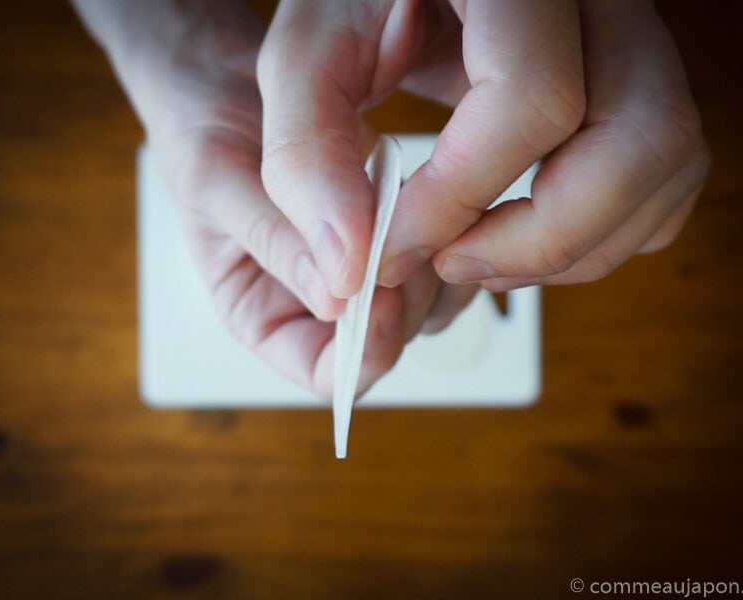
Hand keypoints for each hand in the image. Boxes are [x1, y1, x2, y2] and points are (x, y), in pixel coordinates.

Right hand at [72, 0, 444, 396]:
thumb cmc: (202, 130)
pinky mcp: (387, 229)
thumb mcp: (216, 179)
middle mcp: (314, 303)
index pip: (327, 374)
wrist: (226, 77)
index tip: (381, 297)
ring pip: (422, 308)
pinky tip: (426, 197)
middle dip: (406, 302)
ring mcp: (357, 267)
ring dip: (431, 270)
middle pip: (386, 343)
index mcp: (263, 314)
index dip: (364, 352)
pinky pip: (437, 260)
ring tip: (414, 211)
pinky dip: (445, 240)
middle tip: (407, 239)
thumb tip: (336, 297)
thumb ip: (273, 239)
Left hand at [257, 0, 708, 294]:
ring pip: (664, 169)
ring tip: (480, 255)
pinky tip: (524, 233)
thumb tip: (350, 264)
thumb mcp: (309, 57)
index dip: (461, 198)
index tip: (394, 248)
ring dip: (574, 247)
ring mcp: (634, 44)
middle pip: (637, 143)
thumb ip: (308, 153)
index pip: (534, 98)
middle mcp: (601, 5)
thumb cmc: (361, 2)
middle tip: (455, 264)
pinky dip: (603, 234)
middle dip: (541, 240)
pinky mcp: (639, 87)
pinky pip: (666, 180)